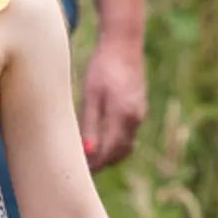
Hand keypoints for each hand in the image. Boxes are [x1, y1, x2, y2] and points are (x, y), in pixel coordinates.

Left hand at [79, 41, 147, 170]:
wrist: (123, 45)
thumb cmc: (102, 67)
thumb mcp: (91, 95)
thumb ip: (90, 124)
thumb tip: (88, 152)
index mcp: (122, 116)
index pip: (108, 152)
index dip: (94, 165)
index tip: (78, 172)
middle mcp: (135, 119)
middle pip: (119, 153)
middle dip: (102, 164)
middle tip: (81, 171)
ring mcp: (140, 114)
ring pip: (125, 146)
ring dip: (109, 155)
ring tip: (88, 159)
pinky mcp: (139, 109)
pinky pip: (128, 134)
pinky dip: (115, 143)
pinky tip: (100, 141)